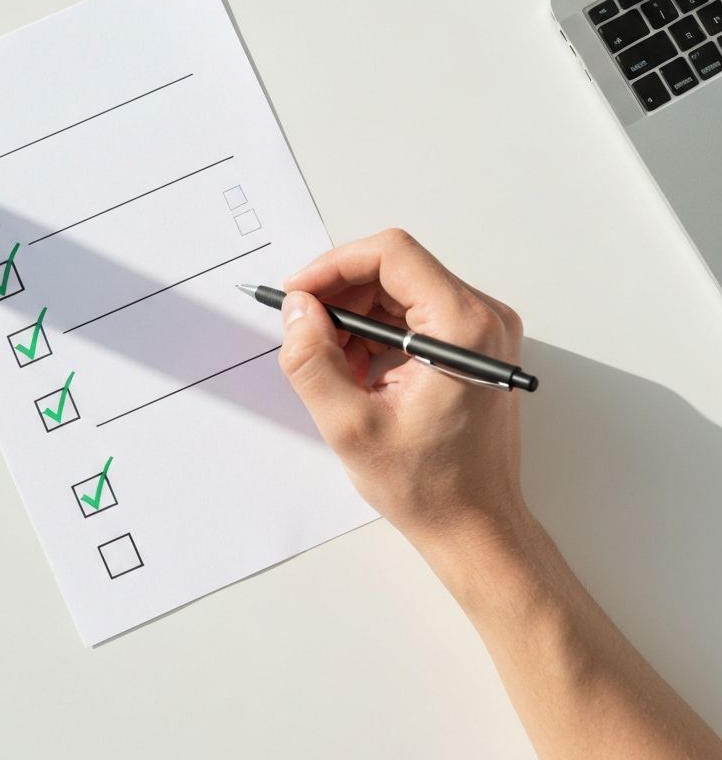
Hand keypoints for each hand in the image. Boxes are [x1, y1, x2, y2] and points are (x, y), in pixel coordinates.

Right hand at [279, 229, 526, 558]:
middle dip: (340, 295)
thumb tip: (296, 311)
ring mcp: (482, 330)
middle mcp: (482, 318)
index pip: (391, 254)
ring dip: (355, 317)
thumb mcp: (350, 426)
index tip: (298, 294)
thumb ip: (312, 361)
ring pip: (400, 291)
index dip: (334, 266)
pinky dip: (375, 334)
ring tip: (330, 363)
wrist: (477, 526)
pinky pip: (413, 314)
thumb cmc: (430, 485)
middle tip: (304, 331)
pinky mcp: (473, 345)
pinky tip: (355, 372)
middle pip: (395, 269)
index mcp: (463, 327)